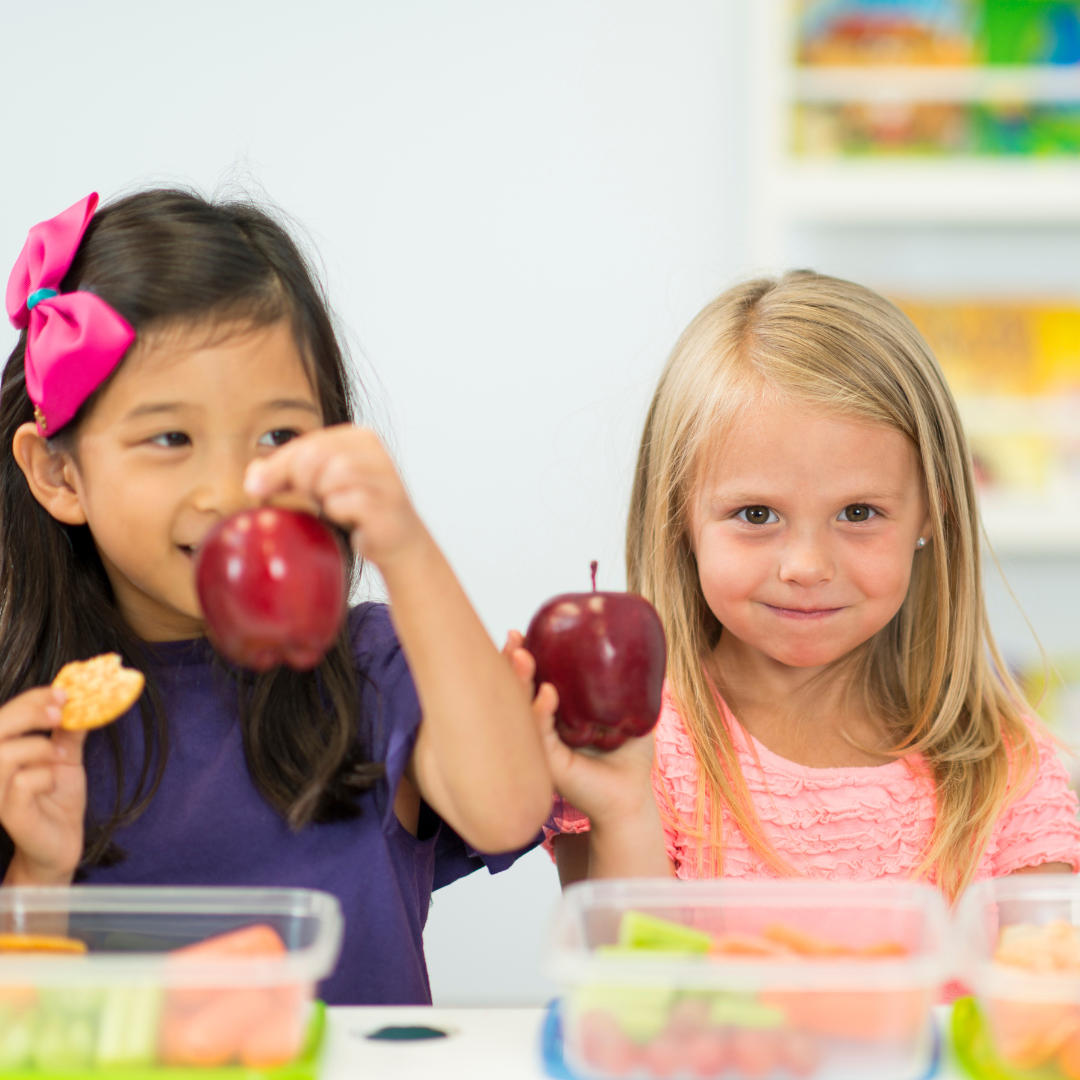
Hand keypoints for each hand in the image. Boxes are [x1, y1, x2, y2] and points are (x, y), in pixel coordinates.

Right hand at [0, 687, 86, 885]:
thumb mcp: (67, 757)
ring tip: (61, 756)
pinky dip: (44, 775)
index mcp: (4, 751)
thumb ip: (68, 731)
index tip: (63, 692)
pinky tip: (53, 783)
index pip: (3, 715)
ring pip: (2, 755)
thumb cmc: (57, 799)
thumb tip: (82, 700)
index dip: (30, 699)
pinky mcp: (7, 813)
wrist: (62, 842)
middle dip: (29, 712)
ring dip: (39, 747)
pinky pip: (19, 784)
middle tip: (61, 710)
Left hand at [244, 426, 426, 572]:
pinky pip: (342, 502)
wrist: (397, 540)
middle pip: (314, 456)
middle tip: (310, 501)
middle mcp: (373, 450)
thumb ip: (288, 473)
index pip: (306, 443)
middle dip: (300, 482)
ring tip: (334, 508)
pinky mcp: (387, 502)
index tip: (253, 488)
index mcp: (358, 437)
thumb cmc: (355, 510)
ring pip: (330, 476)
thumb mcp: (319, 486)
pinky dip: (337, 513)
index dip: (276, 465)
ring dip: (323, 499)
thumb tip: (253, 476)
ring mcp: (383, 474)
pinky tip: (350, 519)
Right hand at [502, 631, 654, 825]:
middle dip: (510, 661)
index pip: (531, 678)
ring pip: (520, 708)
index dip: (522, 655)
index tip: (522, 630)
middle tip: (514, 636)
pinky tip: (548, 692)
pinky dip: (541, 711)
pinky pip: (539, 733)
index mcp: (553, 712)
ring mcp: (541, 745)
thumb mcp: (630, 707)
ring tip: (522, 654)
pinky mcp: (548, 764)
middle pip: (517, 689)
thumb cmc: (628, 755)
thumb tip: (640, 640)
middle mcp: (541, 726)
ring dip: (519, 680)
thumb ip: (628, 679)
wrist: (631, 795)